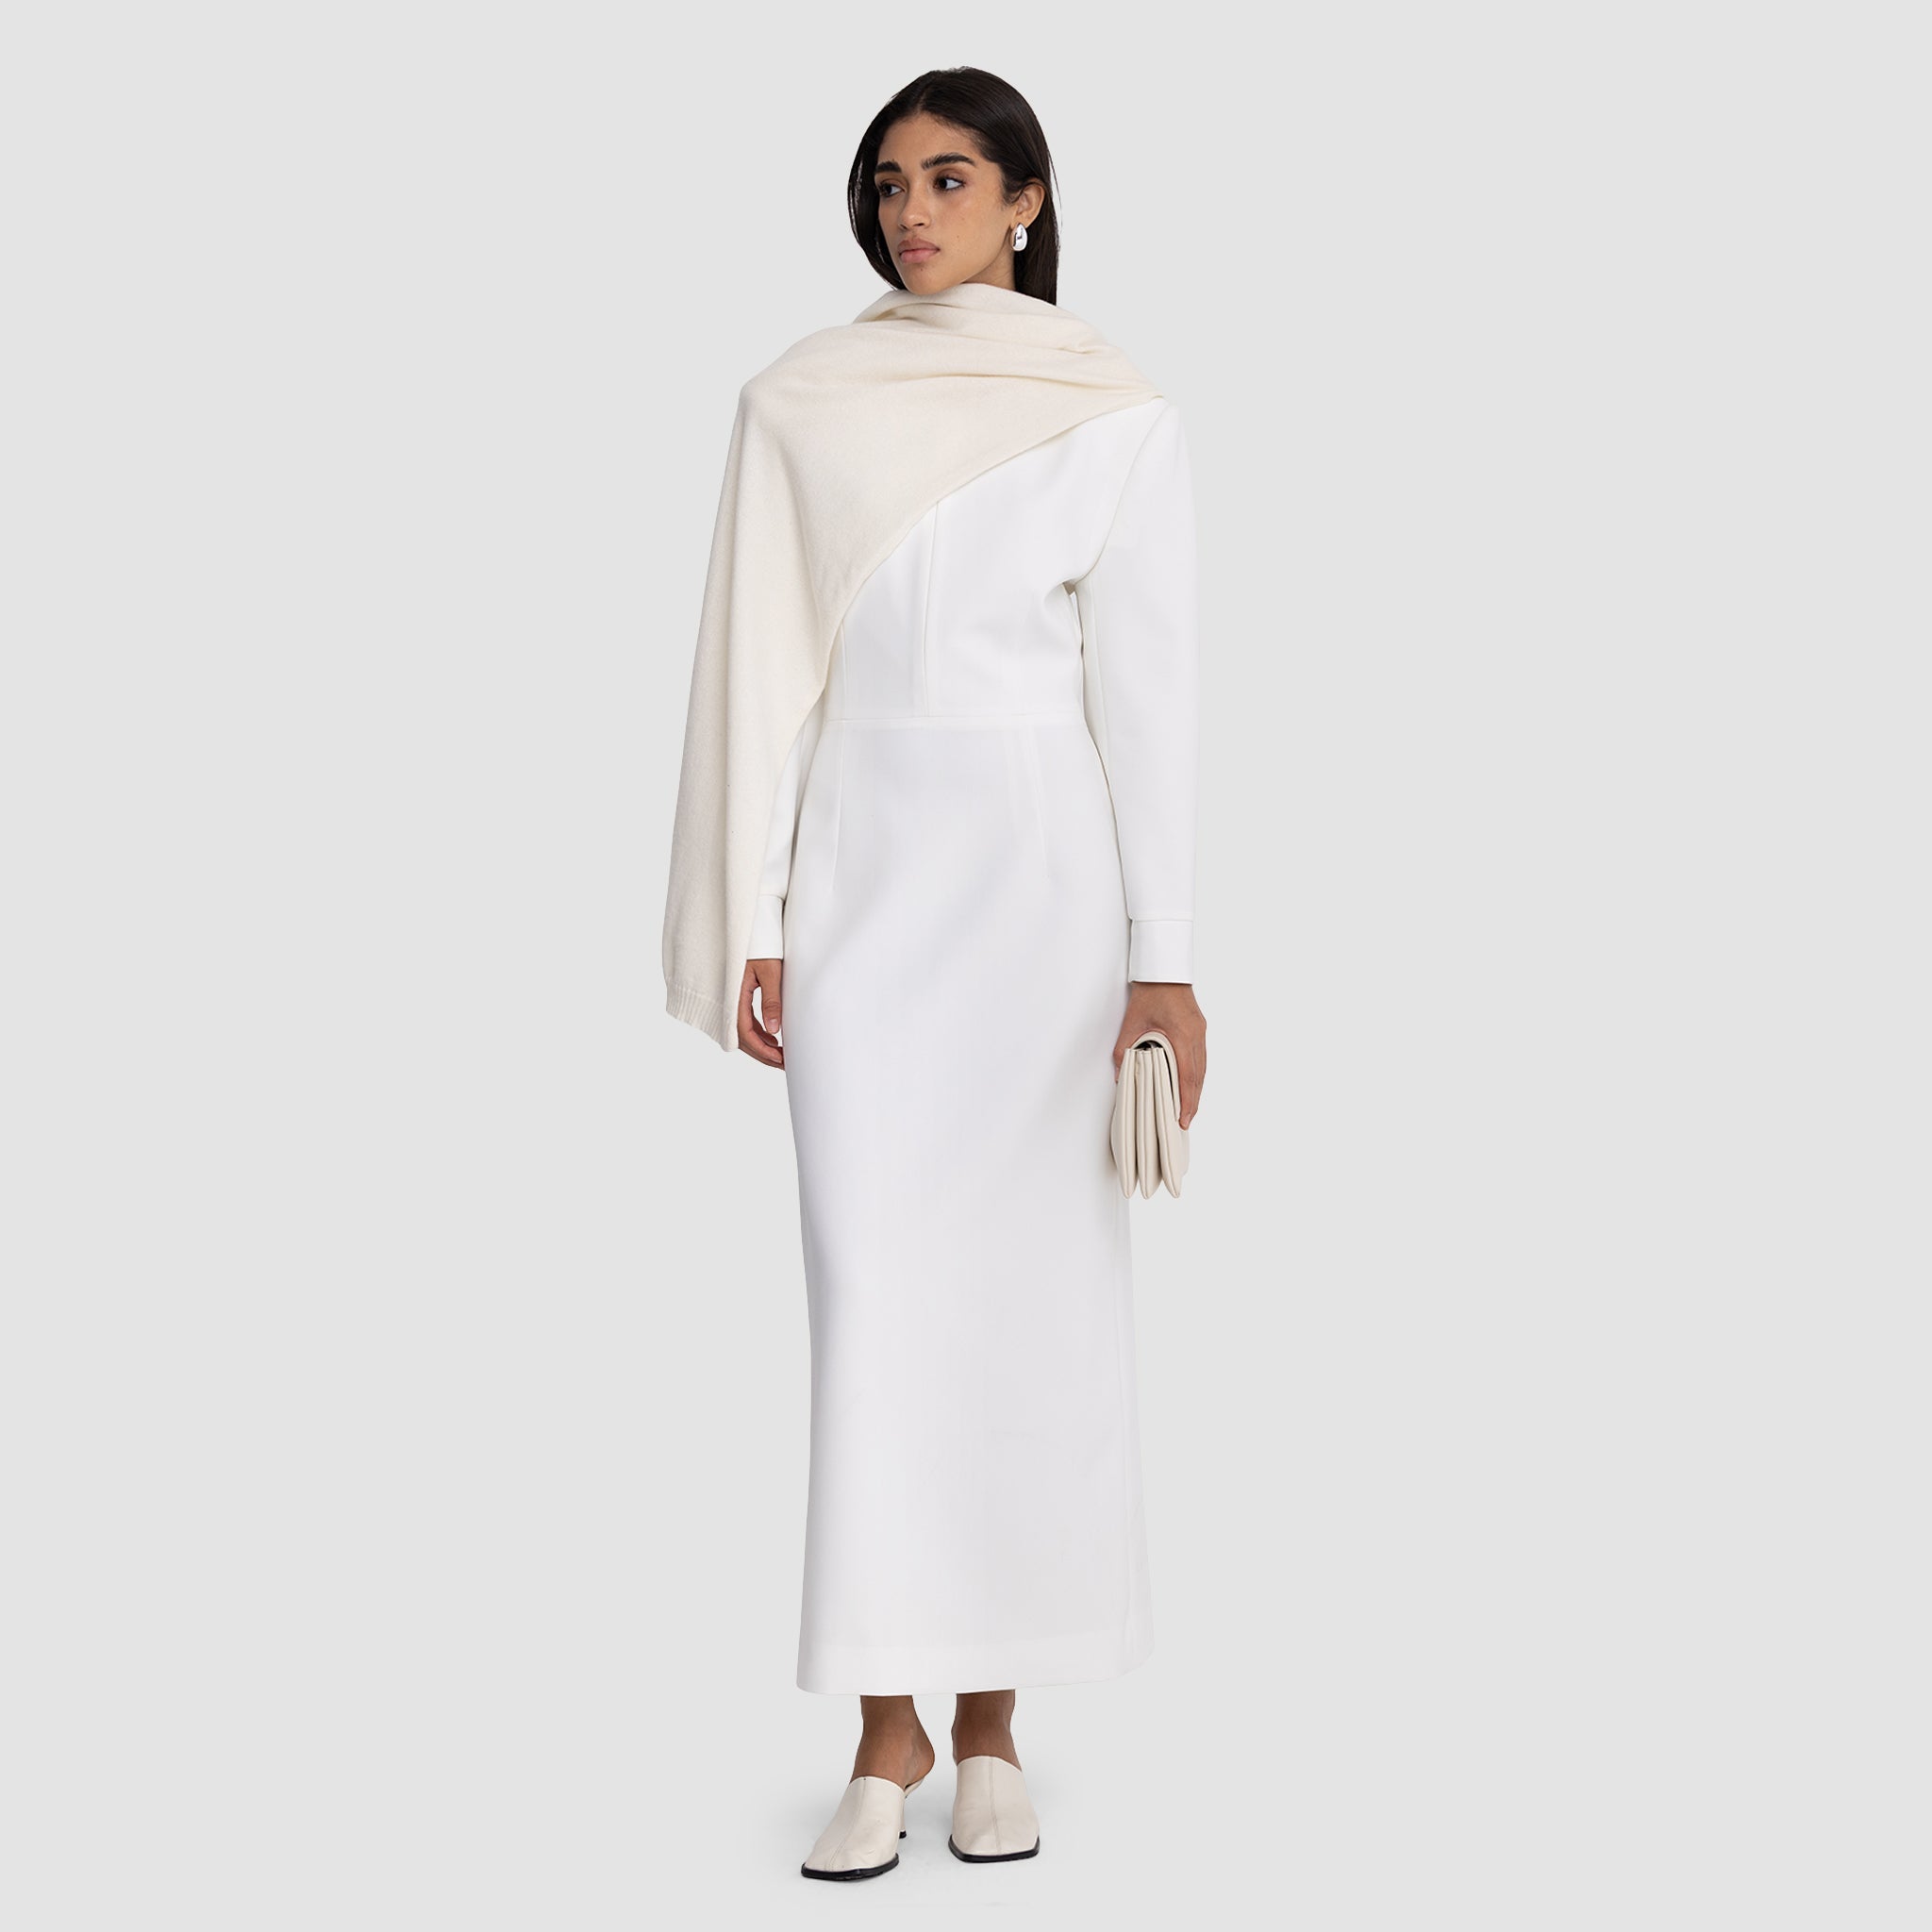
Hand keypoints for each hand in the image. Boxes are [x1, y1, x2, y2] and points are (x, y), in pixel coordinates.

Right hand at [737, 957, 783, 1067]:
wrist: (749, 929)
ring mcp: (730, 1000)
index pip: (744, 1032)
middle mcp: (728, 1001)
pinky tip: (772, 1039)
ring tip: (782, 1055)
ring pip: (742, 1033)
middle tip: (785, 1064)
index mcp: (734, 996)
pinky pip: (743, 1022)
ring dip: (761, 1046)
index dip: (762, 1050)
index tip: (779, 1059)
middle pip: (742, 1038)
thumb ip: (771, 1001)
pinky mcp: (736, 997)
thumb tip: (774, 1030)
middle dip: (763, 1054)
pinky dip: (757, 1034)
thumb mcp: (770, 972)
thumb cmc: (760, 946)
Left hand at [1112, 981, 1205, 1127]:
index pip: (1187, 1076)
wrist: (1163, 969)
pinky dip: (1196, 1075)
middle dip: (1192, 1102)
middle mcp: (1196, 1035)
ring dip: (1195, 1090)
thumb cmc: (1150, 991)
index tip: (1182, 1119)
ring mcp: (1200, 1031)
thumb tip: (1120, 1073)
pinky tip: (1189, 1084)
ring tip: (1187, 1109)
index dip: (1185, 1101)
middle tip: (1184, 1122)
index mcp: (1182, 1035)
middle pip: (1198, 1077)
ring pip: (1202, 1068)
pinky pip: (1201, 1057)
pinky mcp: (1199, 1028)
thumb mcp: (1131, 1022)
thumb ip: (1124, 1049)